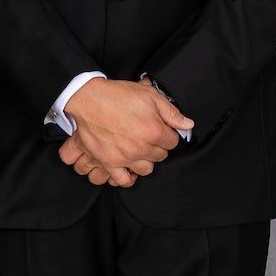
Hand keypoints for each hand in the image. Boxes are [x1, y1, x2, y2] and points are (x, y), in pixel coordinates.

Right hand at [57, 77, 191, 184]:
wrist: (88, 99)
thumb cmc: (117, 95)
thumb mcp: (149, 95)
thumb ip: (171, 112)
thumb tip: (187, 124)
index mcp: (154, 131)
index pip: (173, 142)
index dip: (168, 133)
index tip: (161, 129)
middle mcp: (141, 148)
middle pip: (160, 156)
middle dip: (157, 146)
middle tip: (148, 136)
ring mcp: (125, 157)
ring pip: (146, 170)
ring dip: (145, 161)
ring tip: (140, 151)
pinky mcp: (109, 162)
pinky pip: (123, 180)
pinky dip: (127, 177)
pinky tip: (129, 169)